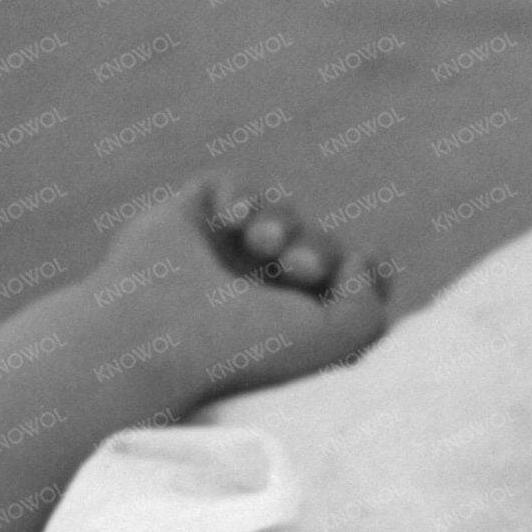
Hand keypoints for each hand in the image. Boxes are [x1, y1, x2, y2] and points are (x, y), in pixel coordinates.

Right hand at [89, 176, 399, 408]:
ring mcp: (218, 260)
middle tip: (298, 266)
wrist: (158, 335)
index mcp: (288, 335)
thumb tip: (365, 260)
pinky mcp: (186, 220)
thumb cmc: (244, 347)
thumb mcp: (335, 340)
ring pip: (279, 214)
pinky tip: (234, 220)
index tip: (368, 264)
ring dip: (281, 221)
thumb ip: (373, 306)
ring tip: (264, 243)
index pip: (343, 292)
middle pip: (316, 246)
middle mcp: (254, 300)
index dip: (366, 270)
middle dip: (316, 248)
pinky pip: (234, 184)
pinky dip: (244, 195)